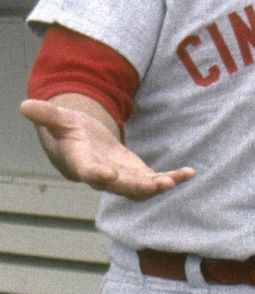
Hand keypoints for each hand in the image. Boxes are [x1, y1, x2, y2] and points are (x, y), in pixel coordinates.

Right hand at [20, 98, 194, 200]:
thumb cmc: (70, 131)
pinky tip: (190, 172)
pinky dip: (172, 178)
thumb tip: (24, 105)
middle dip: (138, 186)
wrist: (83, 145)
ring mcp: (121, 178)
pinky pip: (155, 180)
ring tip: (175, 180)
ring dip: (157, 186)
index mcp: (81, 162)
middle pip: (119, 185)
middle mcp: (102, 175)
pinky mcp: (136, 176)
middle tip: (157, 185)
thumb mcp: (59, 119)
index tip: (106, 175)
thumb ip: (46, 115)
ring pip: (139, 188)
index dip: (97, 174)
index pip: (88, 170)